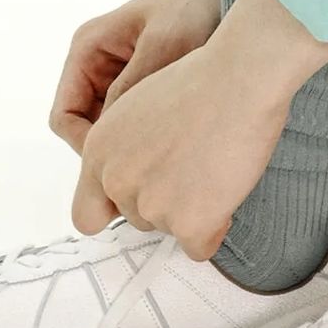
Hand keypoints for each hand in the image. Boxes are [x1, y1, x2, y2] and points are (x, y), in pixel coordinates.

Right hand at [48, 0, 219, 152]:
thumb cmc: (192, 8)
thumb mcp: (161, 48)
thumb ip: (131, 89)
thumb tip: (107, 138)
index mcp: (87, 50)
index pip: (64, 117)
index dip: (85, 145)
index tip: (121, 163)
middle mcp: (96, 66)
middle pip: (85, 128)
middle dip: (110, 149)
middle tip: (148, 167)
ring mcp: (118, 77)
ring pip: (111, 130)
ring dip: (132, 144)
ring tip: (166, 153)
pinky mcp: (143, 87)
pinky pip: (135, 122)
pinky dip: (149, 135)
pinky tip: (177, 139)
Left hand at [72, 0, 327, 258]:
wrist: (240, 79)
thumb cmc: (202, 82)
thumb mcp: (140, 110)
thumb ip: (126, 150)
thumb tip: (140, 181)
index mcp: (98, 150)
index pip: (86, 214)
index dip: (115, 210)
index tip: (140, 200)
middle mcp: (116, 180)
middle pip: (137, 221)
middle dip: (165, 203)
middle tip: (194, 165)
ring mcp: (151, 205)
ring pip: (171, 231)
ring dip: (193, 212)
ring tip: (213, 167)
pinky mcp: (188, 223)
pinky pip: (198, 249)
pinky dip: (214, 228)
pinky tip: (225, 189)